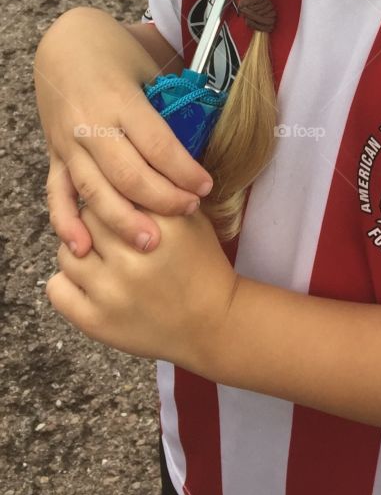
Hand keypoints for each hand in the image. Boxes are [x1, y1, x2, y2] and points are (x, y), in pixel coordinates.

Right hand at [35, 9, 212, 255]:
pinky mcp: (54, 154)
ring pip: (95, 190)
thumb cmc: (118, 54)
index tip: (206, 186)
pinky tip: (82, 248)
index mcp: (122, 100)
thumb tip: (206, 131)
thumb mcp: (148, 67)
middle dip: (162, 200)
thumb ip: (170, 102)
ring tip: (150, 244)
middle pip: (129, 174)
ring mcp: (69, 143)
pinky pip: (57, 194)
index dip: (184, 170)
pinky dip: (67, 223)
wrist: (66, 42)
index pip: (158, 144)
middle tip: (189, 212)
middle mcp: (92, 125)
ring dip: (123, 220)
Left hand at [45, 203, 237, 375]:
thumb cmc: (201, 264)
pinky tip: (87, 281)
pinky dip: (66, 282)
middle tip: (109, 229)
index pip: (116, 191)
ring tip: (99, 255)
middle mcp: (134, 257)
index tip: (123, 204)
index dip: (116, 195)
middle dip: (97, 220)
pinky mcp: (96, 321)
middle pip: (88, 218)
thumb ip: (162, 195)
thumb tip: (124, 172)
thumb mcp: (193, 219)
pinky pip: (56, 289)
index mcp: (162, 226)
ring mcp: (112, 291)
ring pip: (67, 251)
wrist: (210, 322)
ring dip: (80, 249)